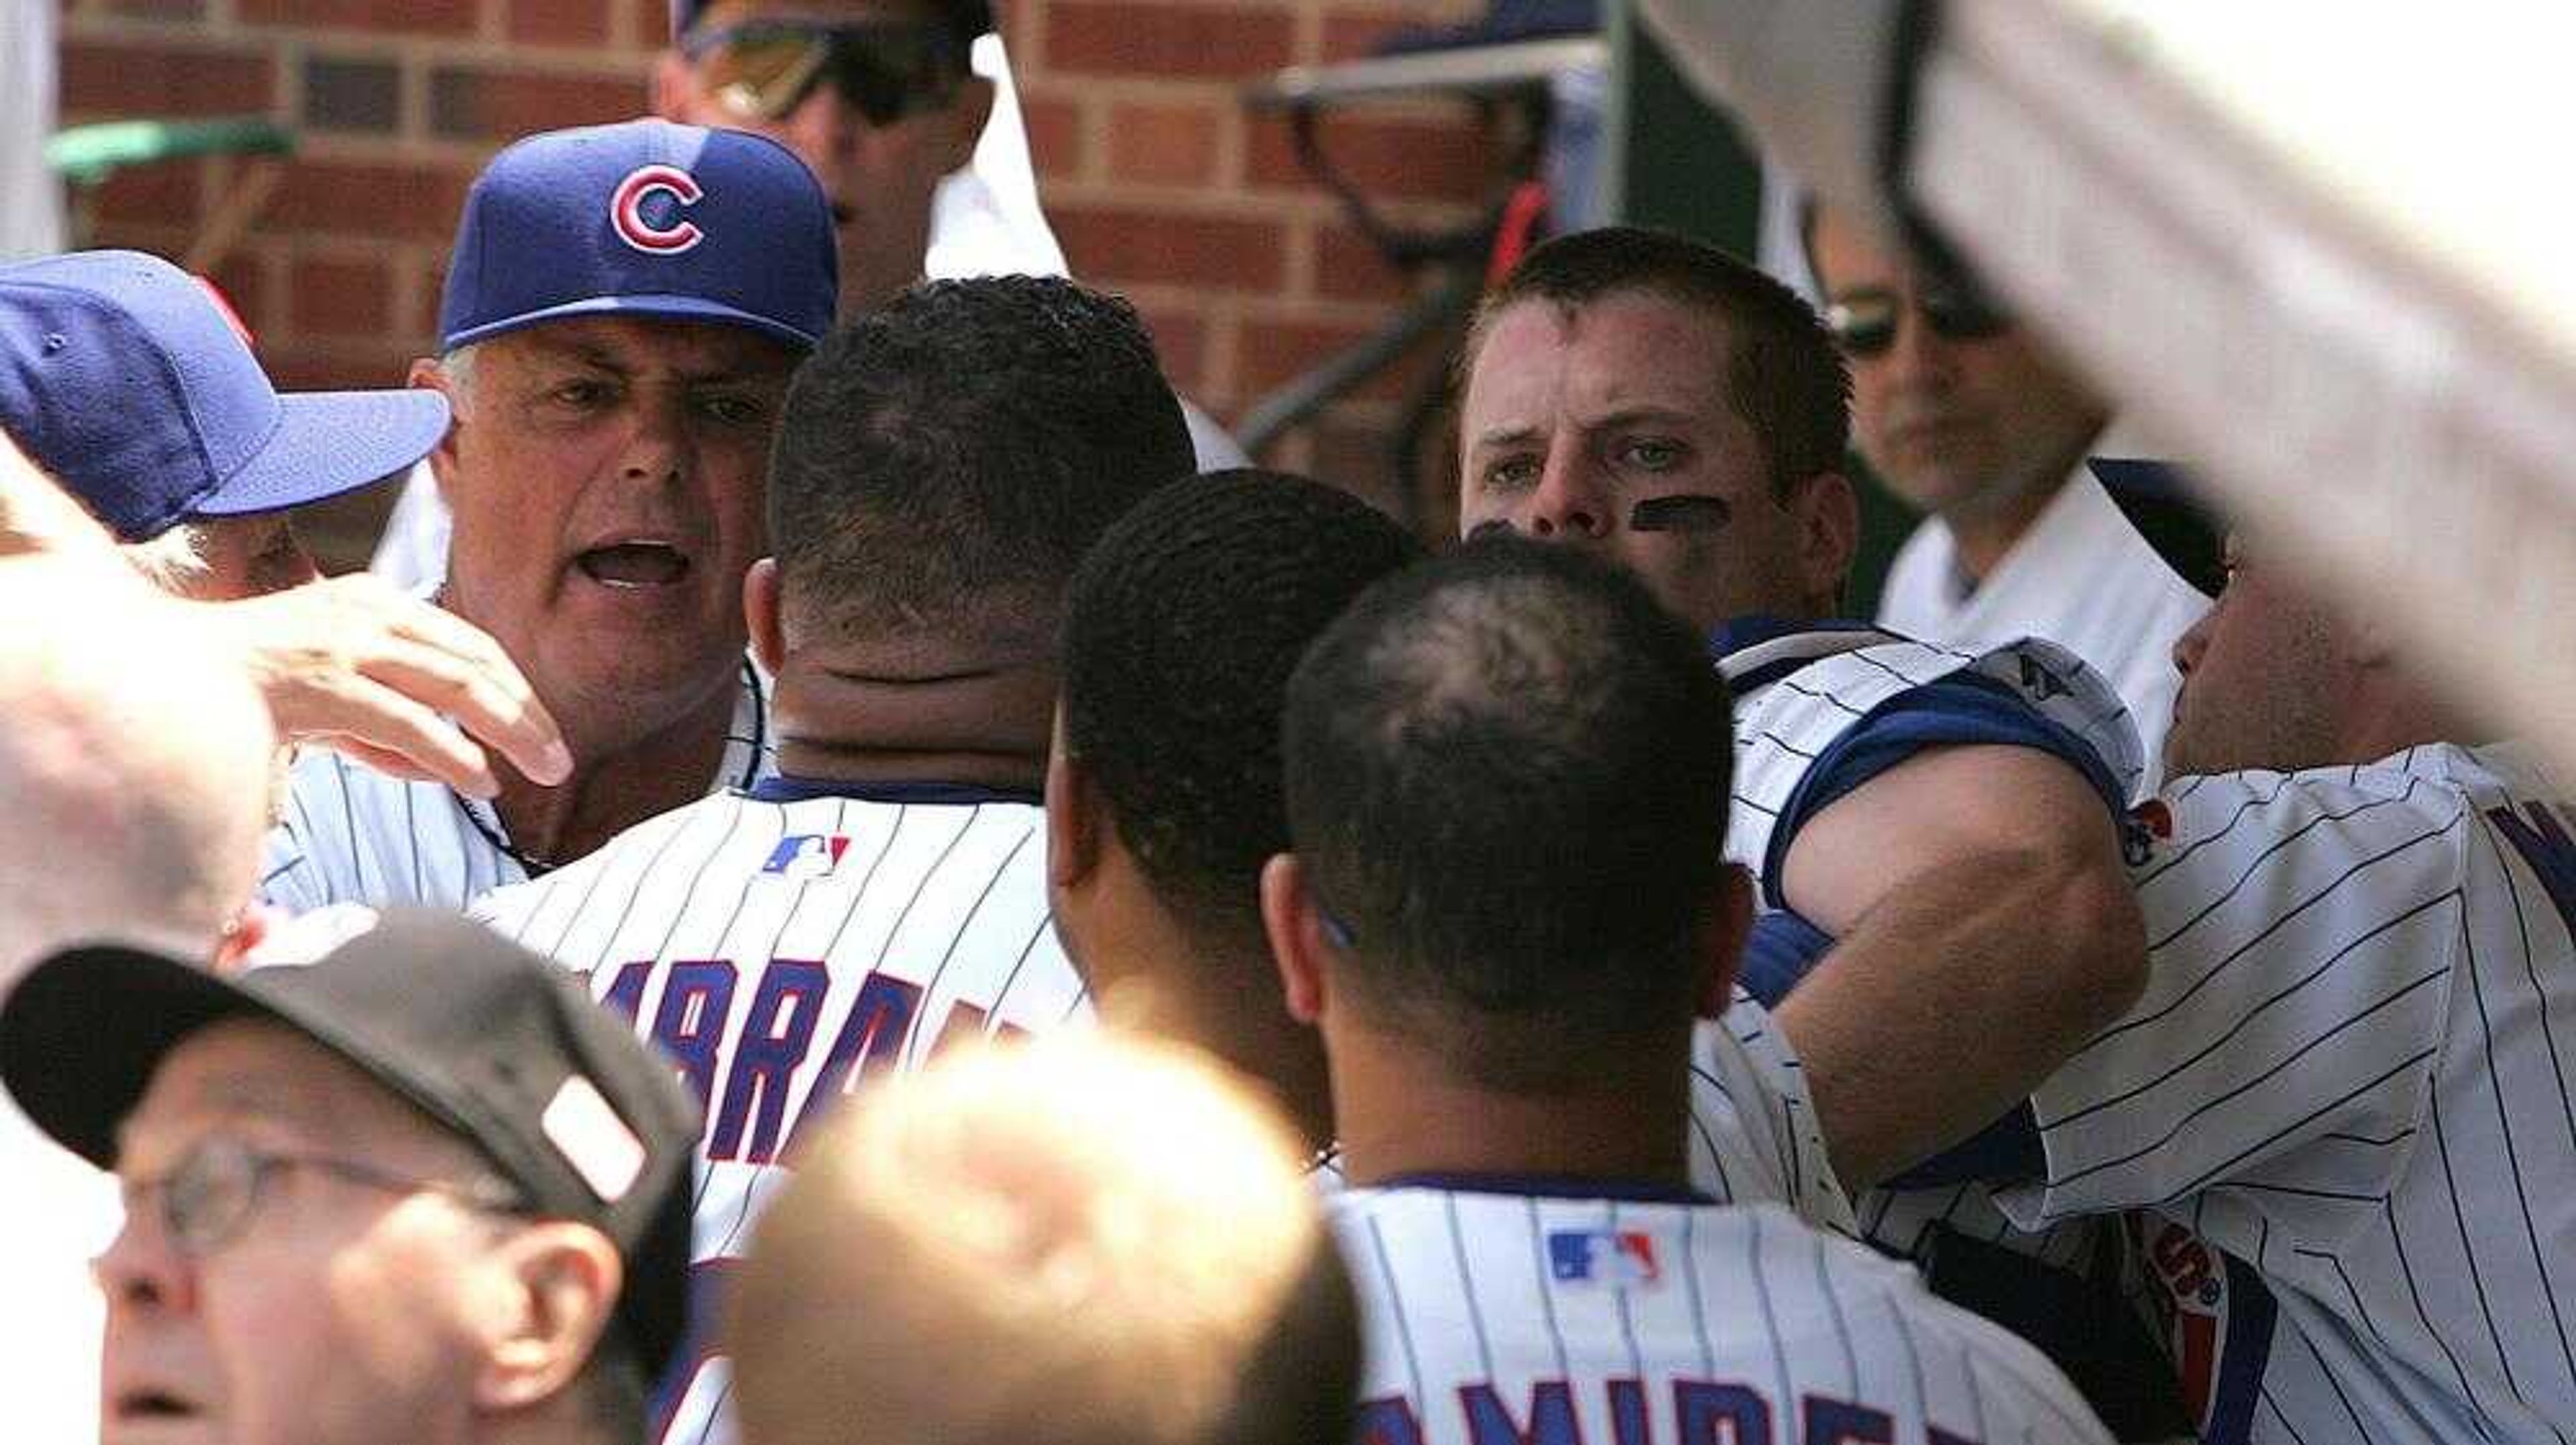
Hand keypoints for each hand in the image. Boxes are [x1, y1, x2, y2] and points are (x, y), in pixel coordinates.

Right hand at [192, 574, 571, 796]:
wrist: (158, 675)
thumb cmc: (247, 690)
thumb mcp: (332, 695)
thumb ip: (389, 724)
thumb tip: (451, 766)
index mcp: (371, 602)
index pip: (467, 643)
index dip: (514, 687)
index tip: (544, 726)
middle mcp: (365, 613)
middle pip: (474, 662)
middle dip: (527, 713)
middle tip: (561, 758)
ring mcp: (344, 645)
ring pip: (455, 685)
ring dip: (510, 732)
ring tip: (543, 771)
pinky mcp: (322, 683)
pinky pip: (405, 720)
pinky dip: (451, 754)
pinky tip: (479, 782)